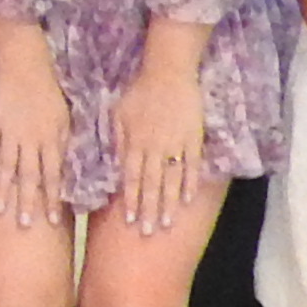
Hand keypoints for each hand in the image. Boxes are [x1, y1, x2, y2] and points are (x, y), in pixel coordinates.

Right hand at [0, 40, 69, 230]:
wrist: (26, 63)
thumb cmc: (50, 89)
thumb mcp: (66, 116)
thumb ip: (64, 142)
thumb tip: (67, 167)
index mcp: (52, 139)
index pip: (53, 175)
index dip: (53, 198)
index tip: (52, 220)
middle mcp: (32, 140)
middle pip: (29, 175)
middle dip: (28, 201)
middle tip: (25, 224)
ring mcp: (10, 132)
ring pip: (8, 166)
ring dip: (4, 189)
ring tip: (0, 210)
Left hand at [107, 58, 208, 236]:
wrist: (168, 74)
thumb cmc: (138, 92)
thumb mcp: (118, 113)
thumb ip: (116, 139)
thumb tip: (113, 164)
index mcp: (134, 141)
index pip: (131, 177)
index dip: (130, 199)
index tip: (129, 220)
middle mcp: (154, 147)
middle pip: (151, 184)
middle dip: (148, 209)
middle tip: (147, 232)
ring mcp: (175, 145)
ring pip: (171, 180)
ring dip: (168, 203)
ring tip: (166, 224)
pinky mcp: (193, 139)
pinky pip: (191, 166)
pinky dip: (189, 183)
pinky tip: (187, 200)